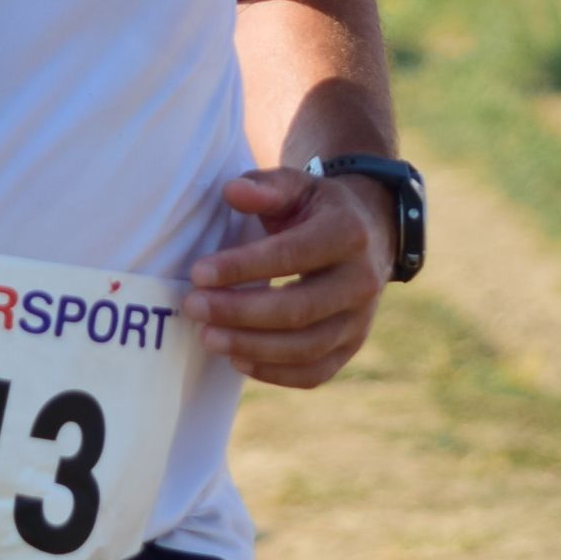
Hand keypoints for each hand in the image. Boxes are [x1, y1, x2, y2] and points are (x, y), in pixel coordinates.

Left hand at [182, 166, 392, 388]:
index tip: (198, 273)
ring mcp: (360, 320)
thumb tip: (231, 192)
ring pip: (306, 348)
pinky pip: (314, 373)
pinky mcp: (351, 346)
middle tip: (193, 307)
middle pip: (299, 309)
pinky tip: (237, 359)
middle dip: (239, 312)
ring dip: (251, 347)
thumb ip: (264, 187)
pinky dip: (274, 373)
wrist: (367, 234)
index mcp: (348, 234)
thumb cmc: (315, 209)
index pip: (292, 255)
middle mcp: (362, 281)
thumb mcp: (295, 186)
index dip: (243, 267)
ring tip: (207, 336)